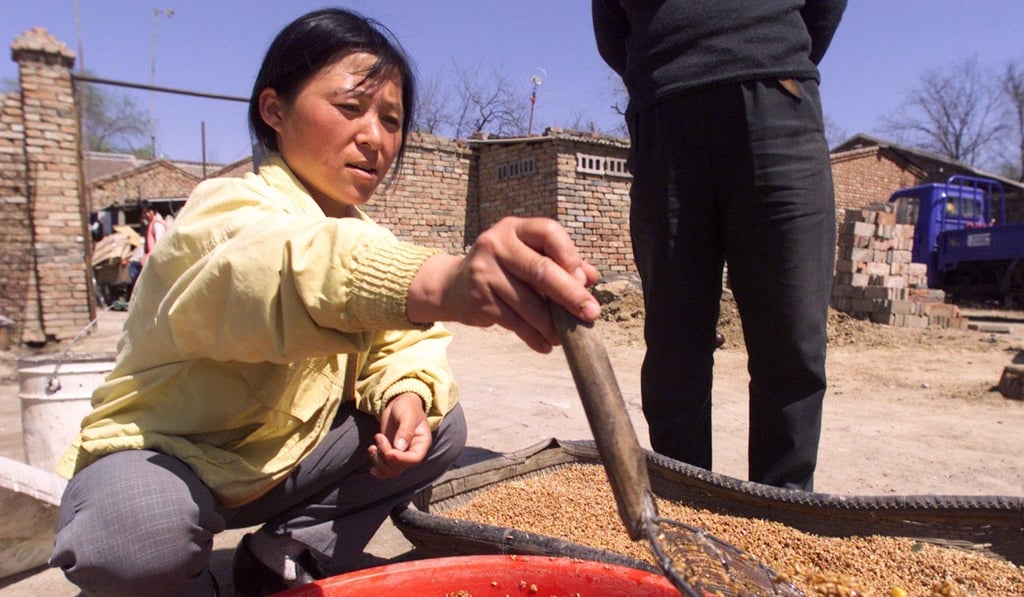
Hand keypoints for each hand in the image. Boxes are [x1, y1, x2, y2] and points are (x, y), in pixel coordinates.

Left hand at [368, 393, 431, 478]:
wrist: (399, 405)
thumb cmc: (407, 407)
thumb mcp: (408, 415)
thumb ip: (405, 430)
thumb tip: (400, 447)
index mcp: (422, 443)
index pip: (414, 459)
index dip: (401, 459)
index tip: (388, 452)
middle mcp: (413, 452)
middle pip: (400, 466)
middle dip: (386, 455)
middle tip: (378, 437)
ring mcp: (402, 455)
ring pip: (391, 470)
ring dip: (378, 461)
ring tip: (372, 446)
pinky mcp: (391, 454)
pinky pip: (385, 468)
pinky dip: (376, 465)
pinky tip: (372, 456)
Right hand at [407, 217, 600, 351]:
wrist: (453, 285)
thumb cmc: (504, 268)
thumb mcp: (527, 255)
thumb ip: (559, 262)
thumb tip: (592, 277)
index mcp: (515, 228)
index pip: (548, 232)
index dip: (570, 256)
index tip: (585, 280)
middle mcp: (497, 245)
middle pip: (541, 271)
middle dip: (571, 295)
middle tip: (591, 314)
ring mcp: (485, 272)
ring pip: (529, 303)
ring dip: (552, 325)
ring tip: (566, 336)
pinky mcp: (479, 300)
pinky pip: (514, 323)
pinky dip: (534, 337)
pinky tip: (546, 345)